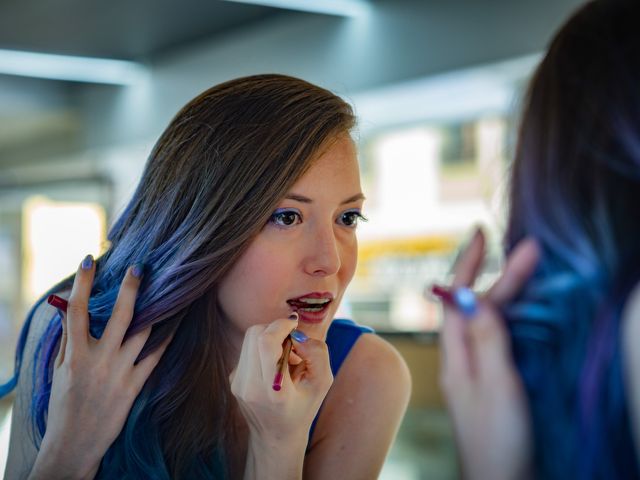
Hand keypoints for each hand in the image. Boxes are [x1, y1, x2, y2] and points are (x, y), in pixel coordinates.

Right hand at [29, 257, 170, 479]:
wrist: (75, 444)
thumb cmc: (63, 406)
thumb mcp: (59, 372)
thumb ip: (66, 340)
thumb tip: (67, 310)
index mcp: (74, 354)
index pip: (76, 310)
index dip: (82, 283)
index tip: (90, 260)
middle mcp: (98, 359)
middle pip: (118, 315)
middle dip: (130, 288)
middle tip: (139, 267)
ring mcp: (119, 371)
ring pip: (143, 332)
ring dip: (155, 310)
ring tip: (166, 290)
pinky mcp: (135, 385)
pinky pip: (155, 356)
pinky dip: (166, 337)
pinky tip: (176, 321)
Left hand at [230, 316, 332, 478]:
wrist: (275, 437)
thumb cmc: (303, 409)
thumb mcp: (322, 383)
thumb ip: (317, 354)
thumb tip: (297, 334)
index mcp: (274, 390)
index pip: (265, 342)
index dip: (280, 325)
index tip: (294, 324)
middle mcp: (250, 386)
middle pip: (254, 334)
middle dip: (276, 329)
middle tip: (292, 343)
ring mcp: (237, 383)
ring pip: (249, 339)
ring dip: (269, 338)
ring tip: (285, 356)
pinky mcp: (233, 379)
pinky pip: (247, 350)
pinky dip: (262, 349)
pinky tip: (274, 366)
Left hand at [439, 229, 539, 479]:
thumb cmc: (498, 441)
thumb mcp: (496, 385)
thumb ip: (487, 339)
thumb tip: (472, 295)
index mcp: (456, 355)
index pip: (456, 298)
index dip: (468, 263)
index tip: (480, 233)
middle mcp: (462, 358)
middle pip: (477, 306)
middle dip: (500, 275)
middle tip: (529, 248)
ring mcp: (477, 370)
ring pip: (489, 321)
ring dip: (507, 292)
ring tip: (528, 270)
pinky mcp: (493, 383)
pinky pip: (498, 339)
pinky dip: (511, 318)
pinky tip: (522, 312)